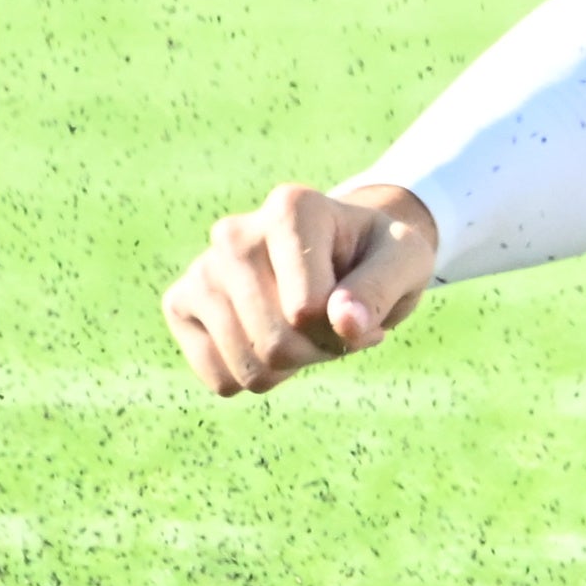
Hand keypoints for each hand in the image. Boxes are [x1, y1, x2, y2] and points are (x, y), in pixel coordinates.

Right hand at [165, 180, 437, 395]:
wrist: (342, 253)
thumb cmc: (376, 255)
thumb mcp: (405, 262)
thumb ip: (381, 289)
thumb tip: (345, 324)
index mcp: (291, 208)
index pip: (308, 310)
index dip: (345, 329)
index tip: (358, 305)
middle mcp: (235, 233)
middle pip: (275, 344)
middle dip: (318, 352)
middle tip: (334, 324)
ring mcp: (201, 268)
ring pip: (246, 368)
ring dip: (289, 368)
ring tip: (304, 330)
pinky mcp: (180, 303)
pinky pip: (217, 377)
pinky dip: (252, 376)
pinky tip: (268, 339)